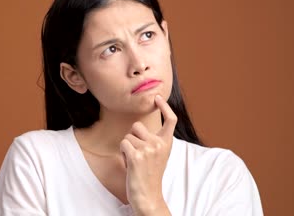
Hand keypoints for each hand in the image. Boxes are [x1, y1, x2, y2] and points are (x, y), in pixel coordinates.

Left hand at [120, 95, 175, 215]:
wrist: (148, 195)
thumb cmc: (150, 175)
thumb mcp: (159, 155)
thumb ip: (155, 141)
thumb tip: (141, 127)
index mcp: (167, 143)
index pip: (171, 120)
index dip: (165, 107)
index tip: (158, 97)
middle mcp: (160, 144)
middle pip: (138, 126)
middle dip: (133, 137)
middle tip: (138, 155)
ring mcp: (148, 149)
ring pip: (128, 136)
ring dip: (127, 147)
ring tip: (135, 162)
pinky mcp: (136, 156)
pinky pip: (123, 144)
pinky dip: (123, 153)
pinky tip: (130, 164)